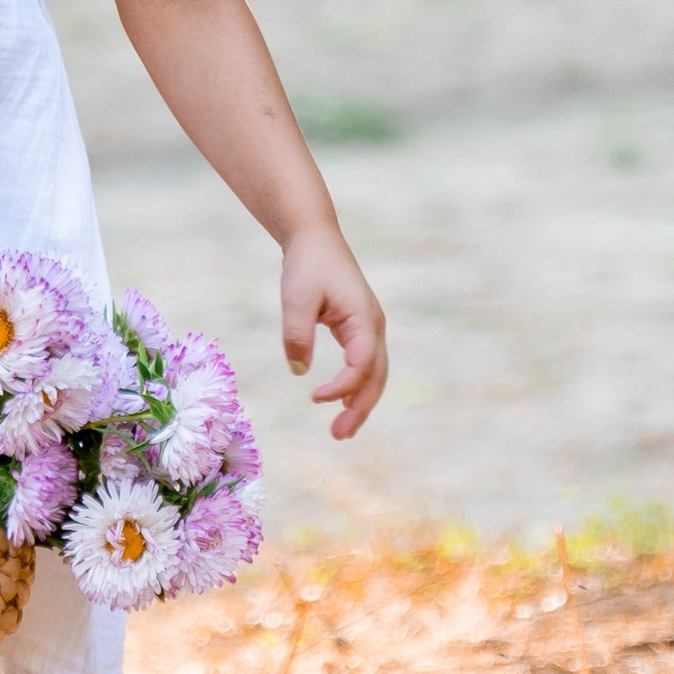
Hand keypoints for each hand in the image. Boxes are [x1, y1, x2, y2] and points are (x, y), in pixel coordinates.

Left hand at [279, 224, 386, 440]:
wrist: (315, 238)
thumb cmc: (307, 265)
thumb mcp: (296, 297)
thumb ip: (297, 334)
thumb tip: (298, 372)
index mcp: (365, 319)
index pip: (362, 365)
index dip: (342, 387)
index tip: (314, 397)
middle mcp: (374, 326)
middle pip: (376, 377)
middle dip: (360, 408)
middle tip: (338, 435)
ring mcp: (369, 328)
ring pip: (374, 374)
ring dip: (361, 402)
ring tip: (342, 430)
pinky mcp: (359, 328)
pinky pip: (365, 365)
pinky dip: (357, 387)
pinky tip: (342, 403)